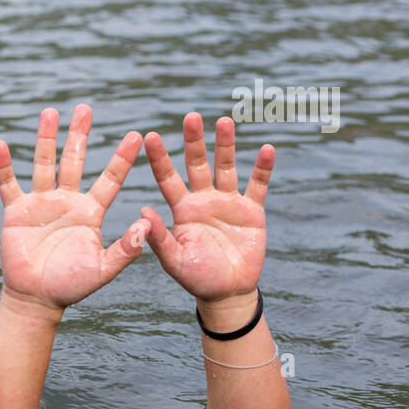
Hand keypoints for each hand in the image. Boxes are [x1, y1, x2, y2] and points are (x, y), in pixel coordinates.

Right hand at [0, 104, 151, 313]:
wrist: (37, 297)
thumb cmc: (71, 286)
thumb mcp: (103, 269)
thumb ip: (125, 249)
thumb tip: (145, 225)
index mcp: (91, 212)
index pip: (110, 178)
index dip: (122, 158)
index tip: (137, 135)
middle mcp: (67, 201)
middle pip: (74, 160)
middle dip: (80, 135)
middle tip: (85, 109)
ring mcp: (41, 203)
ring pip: (44, 164)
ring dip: (46, 139)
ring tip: (50, 112)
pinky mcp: (16, 211)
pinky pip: (8, 184)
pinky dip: (4, 166)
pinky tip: (1, 146)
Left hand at [140, 114, 276, 327]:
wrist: (227, 292)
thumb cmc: (196, 278)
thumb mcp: (173, 260)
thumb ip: (159, 237)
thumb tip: (141, 211)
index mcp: (181, 210)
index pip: (168, 178)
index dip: (160, 158)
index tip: (151, 136)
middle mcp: (203, 200)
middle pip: (197, 164)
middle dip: (194, 141)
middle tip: (190, 116)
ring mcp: (228, 203)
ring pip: (226, 167)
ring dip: (226, 145)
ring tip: (224, 121)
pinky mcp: (252, 211)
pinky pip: (258, 185)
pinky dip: (263, 168)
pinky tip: (267, 149)